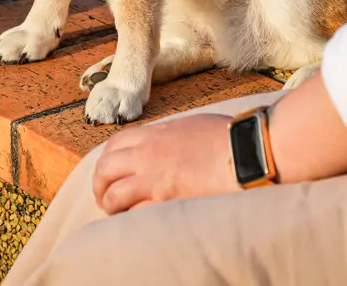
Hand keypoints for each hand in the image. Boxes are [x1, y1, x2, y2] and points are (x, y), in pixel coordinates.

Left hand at [91, 113, 237, 213]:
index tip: (109, 171)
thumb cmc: (226, 135)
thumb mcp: (189, 125)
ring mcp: (154, 180)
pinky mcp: (166, 202)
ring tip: (115, 213)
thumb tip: (166, 144)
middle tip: (104, 196)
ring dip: (110, 205)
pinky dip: (132, 218)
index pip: (114, 144)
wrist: (247, 151)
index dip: (106, 160)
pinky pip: (135, 213)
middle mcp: (146, 155)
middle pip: (104, 170)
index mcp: (153, 134)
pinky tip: (137, 221)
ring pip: (113, 195)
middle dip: (100, 185)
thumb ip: (169, 136)